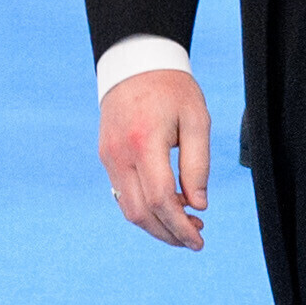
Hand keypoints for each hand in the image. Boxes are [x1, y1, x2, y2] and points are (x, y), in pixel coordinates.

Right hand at [98, 67, 211, 249]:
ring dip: (155, 225)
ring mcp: (109, 157)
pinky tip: (166, 207)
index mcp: (145, 143)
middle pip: (141, 212)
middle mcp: (121, 154)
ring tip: (184, 225)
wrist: (134, 63)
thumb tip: (198, 205)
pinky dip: (143, 209)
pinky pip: (122, 194)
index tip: (199, 240)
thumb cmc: (171, 89)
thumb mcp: (196, 120)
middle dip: (168, 233)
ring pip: (128, 208)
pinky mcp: (106, 157)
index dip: (180, 226)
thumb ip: (198, 164)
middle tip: (195, 238)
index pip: (161, 199)